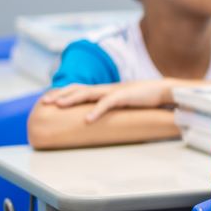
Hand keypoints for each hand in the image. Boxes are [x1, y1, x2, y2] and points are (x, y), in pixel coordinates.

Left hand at [40, 80, 175, 121]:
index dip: (65, 92)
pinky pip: (107, 103)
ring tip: (58, 106)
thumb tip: (104, 122)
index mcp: (107, 90)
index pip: (82, 88)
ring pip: (88, 92)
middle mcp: (108, 88)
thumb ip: (115, 109)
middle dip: (60, 94)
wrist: (167, 91)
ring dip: (71, 99)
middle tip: (44, 101)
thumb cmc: (149, 99)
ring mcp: (115, 91)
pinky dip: (96, 111)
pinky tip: (87, 120)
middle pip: (79, 88)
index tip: (51, 99)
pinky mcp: (125, 96)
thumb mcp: (127, 104)